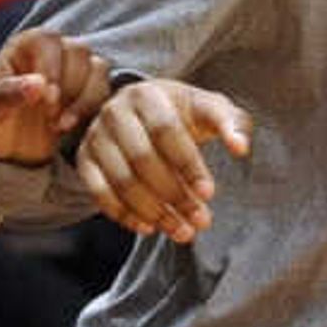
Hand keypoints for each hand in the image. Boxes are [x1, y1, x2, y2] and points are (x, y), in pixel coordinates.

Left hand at [0, 25, 109, 163]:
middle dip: (68, 88)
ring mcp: (76, 69)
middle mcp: (54, 50)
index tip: (45, 100)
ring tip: (59, 126)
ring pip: (98, 69)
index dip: (50, 68)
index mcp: (26, 44)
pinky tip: (70, 128)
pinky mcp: (90, 91)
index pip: (49, 40)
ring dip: (84, 99)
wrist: (2, 151)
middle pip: (79, 52)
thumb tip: (38, 85)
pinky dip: (93, 110)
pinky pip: (105, 91)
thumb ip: (6, 94)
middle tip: (49, 118)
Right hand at [75, 77, 249, 241]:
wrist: (140, 111)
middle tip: (200, 222)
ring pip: (121, 180)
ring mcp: (96, 136)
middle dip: (174, 196)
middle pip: (142, 159)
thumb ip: (232, 123)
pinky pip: (98, 192)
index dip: (188, 165)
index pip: (166, 131)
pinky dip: (123, 214)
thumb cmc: (182, 113)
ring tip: (181, 232)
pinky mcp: (85, 159)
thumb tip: (241, 148)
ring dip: (152, 212)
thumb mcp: (208, 109)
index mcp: (147, 95)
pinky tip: (148, 228)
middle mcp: (115, 112)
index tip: (209, 194)